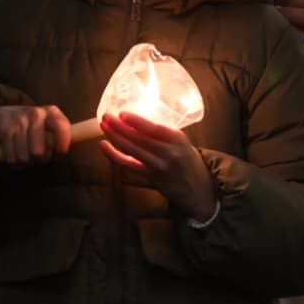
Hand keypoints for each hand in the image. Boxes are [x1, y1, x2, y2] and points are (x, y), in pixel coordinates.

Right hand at [0, 104, 72, 165]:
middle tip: (37, 156)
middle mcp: (36, 114)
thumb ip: (61, 138)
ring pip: (25, 157)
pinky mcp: (5, 130)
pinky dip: (14, 162)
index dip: (62, 146)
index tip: (59, 154)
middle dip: (39, 160)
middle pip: (40, 152)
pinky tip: (15, 156)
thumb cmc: (34, 127)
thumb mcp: (50, 127)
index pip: (62, 128)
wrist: (3, 115)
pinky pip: (12, 157)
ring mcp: (19, 121)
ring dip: (25, 162)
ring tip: (26, 156)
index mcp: (52, 112)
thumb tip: (65, 151)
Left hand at [99, 111, 215, 218]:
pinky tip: (104, 146)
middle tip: (106, 116)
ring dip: (115, 137)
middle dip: (120, 126)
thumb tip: (136, 121)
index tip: (122, 113)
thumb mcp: (183, 143)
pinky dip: (114, 156)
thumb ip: (164, 134)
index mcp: (178, 140)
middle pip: (140, 139)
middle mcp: (169, 154)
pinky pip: (128, 165)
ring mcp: (159, 167)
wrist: (199, 190)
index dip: (137, 121)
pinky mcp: (151, 178)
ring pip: (132, 151)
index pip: (155, 129)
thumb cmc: (189, 162)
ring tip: (104, 126)